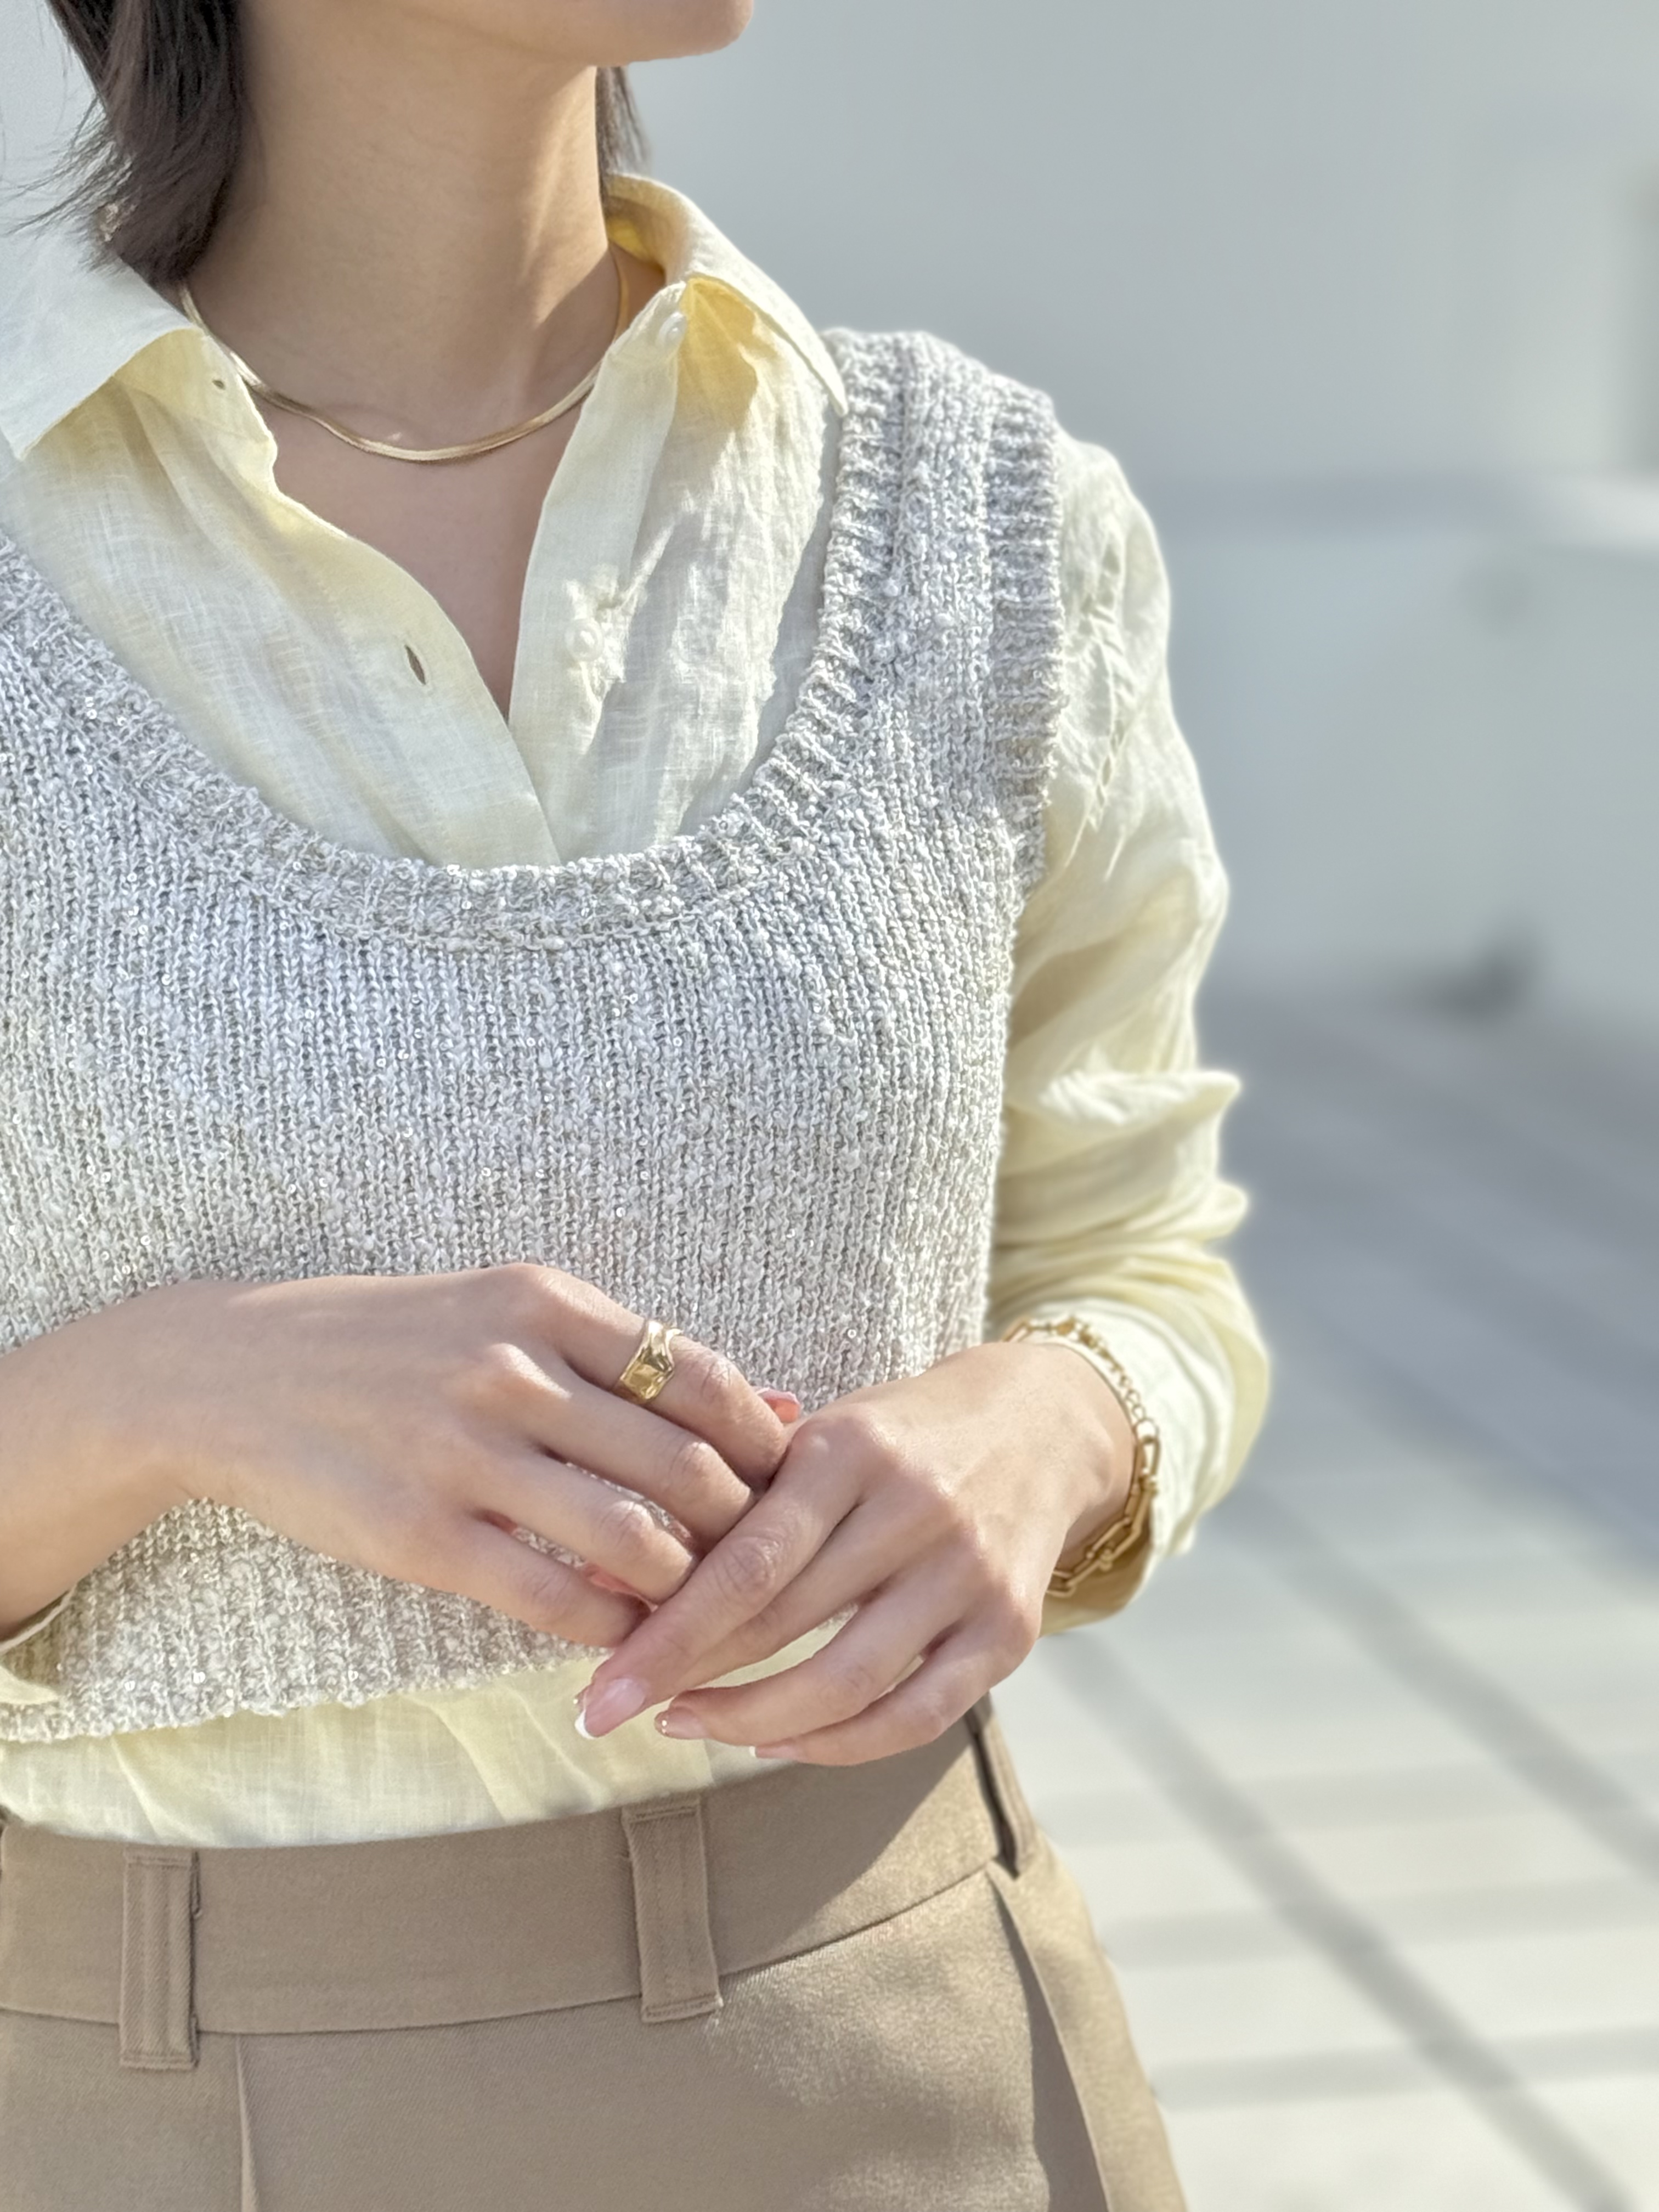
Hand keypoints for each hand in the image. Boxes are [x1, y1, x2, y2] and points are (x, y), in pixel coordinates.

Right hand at [0, 1264, 793, 1648]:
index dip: (761, 1448)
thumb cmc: (393, 1344)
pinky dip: (610, 1624)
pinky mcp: (421, 1536)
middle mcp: (514, 1370)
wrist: (232, 1374)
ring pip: (635, 1537)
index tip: (777, 1486)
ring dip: (686, 1586)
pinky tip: (620, 1630)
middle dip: (741, 1528)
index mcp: (545, 1304)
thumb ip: (630, 1359)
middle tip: (756, 1563)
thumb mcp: (508, 1313)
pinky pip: (555, 1597)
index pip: (705, 1382)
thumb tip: (773, 1408)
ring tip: (693, 1602)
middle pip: (687, 1466)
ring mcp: (466, 1454)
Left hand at [574, 1339, 1133, 1761]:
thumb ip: (722, 1506)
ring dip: (752, 1724)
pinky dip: (837, 1746)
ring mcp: (969, 1574)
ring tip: (687, 1725)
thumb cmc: (892, 1439)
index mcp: (851, 1450)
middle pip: (784, 1627)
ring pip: (847, 1685)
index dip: (667, 1635)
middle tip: (611, 1712)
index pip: (746, 1563)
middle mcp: (916, 1509)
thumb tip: (591, 1578)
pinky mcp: (1011, 1630)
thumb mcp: (812, 1441)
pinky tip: (776, 1742)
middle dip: (686, 1682)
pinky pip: (914, 1717)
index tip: (597, 1689)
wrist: (1041, 1425)